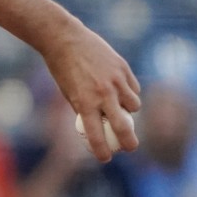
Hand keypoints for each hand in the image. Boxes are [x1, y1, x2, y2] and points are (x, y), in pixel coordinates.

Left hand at [42, 26, 142, 161]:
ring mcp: (116, 80)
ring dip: (129, 110)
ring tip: (119, 105)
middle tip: (130, 148)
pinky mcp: (123, 68)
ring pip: (134, 105)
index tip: (105, 158)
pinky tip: (119, 87)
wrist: (64, 38)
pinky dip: (129, 92)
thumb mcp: (68, 92)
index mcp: (85, 103)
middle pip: (124, 127)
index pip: (96, 135)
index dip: (102, 151)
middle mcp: (103, 94)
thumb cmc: (62, 68)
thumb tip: (97, 126)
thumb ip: (84, 108)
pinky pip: (134, 88)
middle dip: (130, 142)